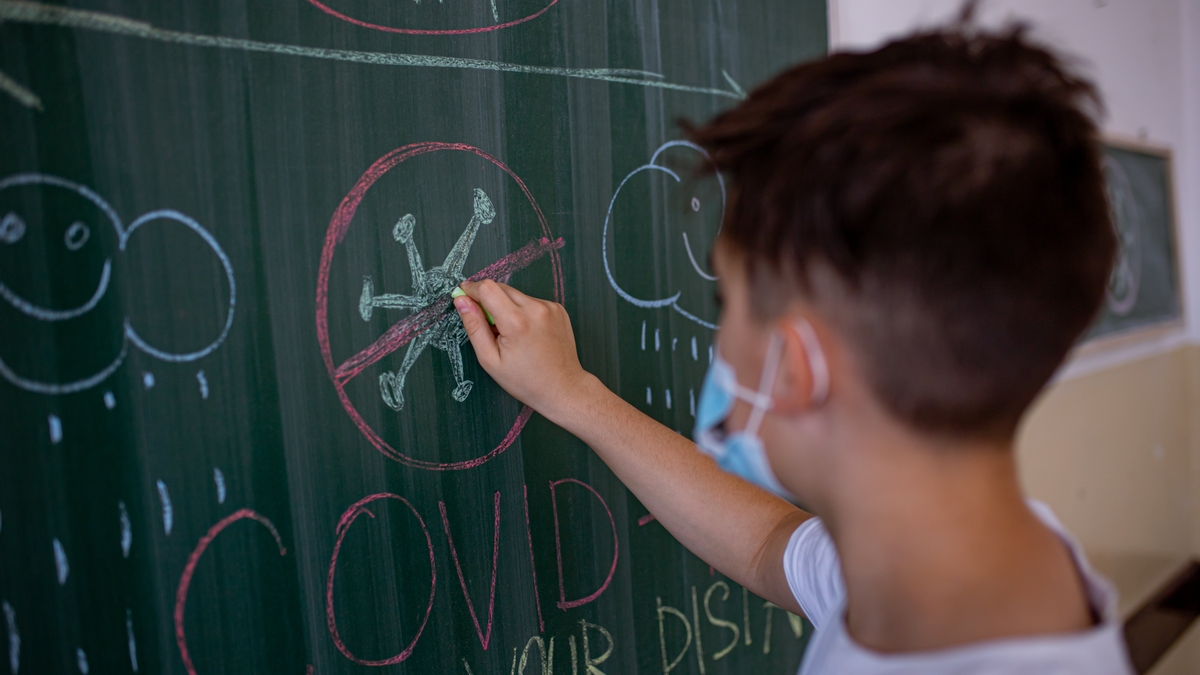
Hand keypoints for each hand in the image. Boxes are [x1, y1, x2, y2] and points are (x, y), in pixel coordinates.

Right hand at [454, 280, 590, 415]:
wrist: (562, 387)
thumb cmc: (525, 380)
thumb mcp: (490, 359)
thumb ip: (474, 326)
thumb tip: (461, 301)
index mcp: (516, 322)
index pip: (487, 288)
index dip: (472, 289)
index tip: (464, 296)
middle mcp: (535, 309)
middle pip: (501, 288)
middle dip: (488, 299)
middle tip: (488, 324)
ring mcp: (550, 307)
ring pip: (517, 294)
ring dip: (507, 306)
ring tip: (511, 333)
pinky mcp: (558, 309)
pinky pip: (532, 301)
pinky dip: (524, 311)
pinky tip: (527, 332)